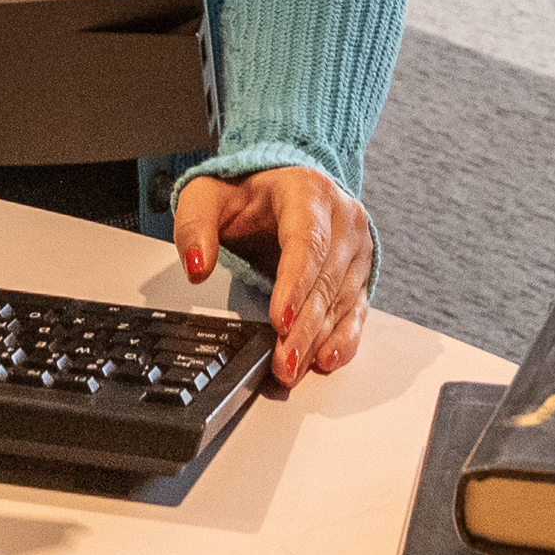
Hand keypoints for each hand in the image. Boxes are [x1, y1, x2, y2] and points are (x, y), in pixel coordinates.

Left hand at [174, 165, 372, 384]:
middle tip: (282, 361)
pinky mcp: (359, 272)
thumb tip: (196, 267)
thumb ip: (195, 226)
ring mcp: (356, 247)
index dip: (295, 283)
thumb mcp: (207, 196)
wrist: (279, 186)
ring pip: (341, 300)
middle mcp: (342, 217)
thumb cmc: (245, 193)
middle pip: (325, 279)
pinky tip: (327, 358)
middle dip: (302, 326)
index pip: (307, 241)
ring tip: (291, 368)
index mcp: (309, 191)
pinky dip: (343, 338)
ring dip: (317, 339)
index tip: (279, 319)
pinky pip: (356, 310)